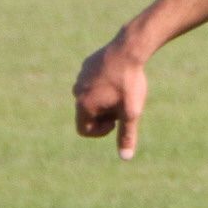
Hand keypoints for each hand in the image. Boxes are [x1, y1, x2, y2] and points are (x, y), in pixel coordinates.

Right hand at [73, 40, 147, 158]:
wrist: (129, 49)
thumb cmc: (129, 83)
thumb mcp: (131, 112)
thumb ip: (127, 135)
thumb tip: (126, 157)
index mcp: (84, 105)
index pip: (84, 130)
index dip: (101, 131)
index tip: (117, 121)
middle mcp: (77, 91)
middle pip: (87, 113)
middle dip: (104, 114)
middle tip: (122, 104)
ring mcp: (80, 77)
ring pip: (90, 97)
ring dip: (104, 100)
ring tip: (121, 91)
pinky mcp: (86, 65)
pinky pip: (92, 82)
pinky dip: (103, 85)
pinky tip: (119, 78)